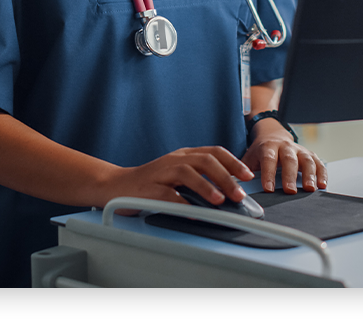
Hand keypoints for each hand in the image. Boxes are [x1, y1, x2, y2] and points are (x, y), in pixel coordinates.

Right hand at [99, 146, 254, 215]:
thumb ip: (199, 180)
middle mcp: (174, 160)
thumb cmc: (149, 183)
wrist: (115, 185)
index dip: (232, 162)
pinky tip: (193, 211)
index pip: (213, 152)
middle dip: (225, 176)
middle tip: (238, 194)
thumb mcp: (177, 176)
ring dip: (206, 186)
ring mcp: (160, 173)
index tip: (247, 175)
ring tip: (219, 200)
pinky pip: (167, 194)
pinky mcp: (148, 188)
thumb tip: (228, 193)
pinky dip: (182, 203)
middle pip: (204, 160)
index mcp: (183, 155)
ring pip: (187, 173)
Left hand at [242, 118, 327, 193]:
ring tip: (310, 189)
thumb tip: (234, 186)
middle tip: (290, 191)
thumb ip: (243, 171)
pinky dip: (322, 173)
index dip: (268, 174)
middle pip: (289, 160)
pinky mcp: (310, 154)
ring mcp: (299, 150)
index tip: (268, 189)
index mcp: (268, 147)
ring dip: (309, 175)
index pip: (268, 160)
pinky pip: (318, 162)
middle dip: (290, 176)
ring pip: (306, 160)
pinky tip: (323, 185)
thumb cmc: (261, 150)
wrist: (272, 133)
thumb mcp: (249, 157)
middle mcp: (285, 147)